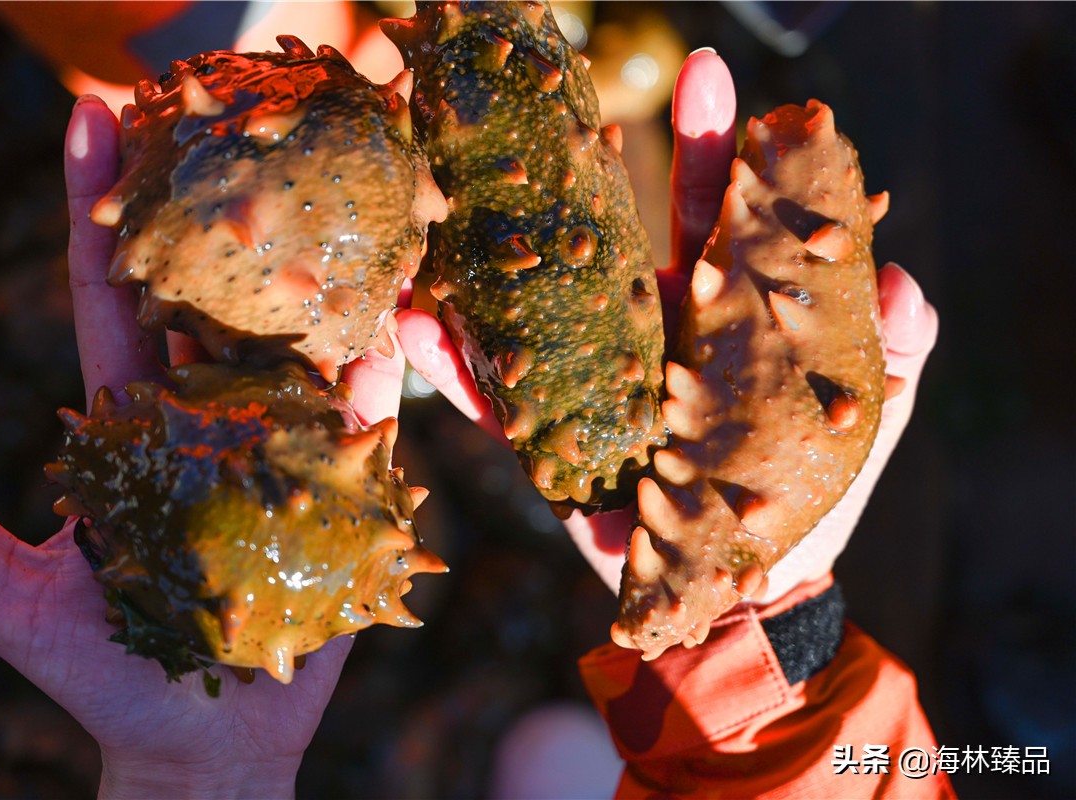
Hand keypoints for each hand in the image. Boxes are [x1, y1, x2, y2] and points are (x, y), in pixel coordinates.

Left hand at [0, 95, 408, 797]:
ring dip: (306, 265)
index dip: (100, 208)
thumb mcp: (12, 599)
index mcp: (132, 419)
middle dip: (210, 202)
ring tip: (315, 187)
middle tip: (210, 109)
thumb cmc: (103, 673)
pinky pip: (362, 420)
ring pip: (295, 340)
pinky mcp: (338, 488)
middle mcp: (209, 414)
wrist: (204, 743)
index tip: (91, 116)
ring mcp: (278, 444)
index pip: (114, 296)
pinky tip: (385, 314)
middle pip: (212, 293)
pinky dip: (374, 368)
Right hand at [396, 50, 937, 606]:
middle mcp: (653, 338)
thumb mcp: (868, 419)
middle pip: (624, 242)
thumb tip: (898, 279)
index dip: (713, 153)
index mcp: (724, 318)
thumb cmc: (808, 499)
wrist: (747, 595)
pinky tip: (415, 328)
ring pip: (544, 310)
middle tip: (579, 103)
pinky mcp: (557, 446)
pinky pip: (501, 402)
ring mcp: (599, 387)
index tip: (713, 80)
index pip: (716, 220)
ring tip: (454, 201)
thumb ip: (895, 350)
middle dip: (606, 170)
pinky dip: (459, 369)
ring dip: (499, 260)